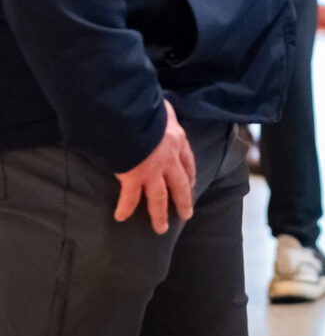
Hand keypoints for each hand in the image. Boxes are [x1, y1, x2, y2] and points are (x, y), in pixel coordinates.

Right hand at [114, 99, 195, 233]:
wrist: (133, 116)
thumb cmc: (147, 108)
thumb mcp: (163, 108)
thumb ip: (164, 113)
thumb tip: (163, 107)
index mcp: (178, 140)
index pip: (188, 161)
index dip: (190, 174)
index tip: (192, 184)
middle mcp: (169, 158)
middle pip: (180, 184)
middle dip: (184, 200)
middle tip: (186, 215)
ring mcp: (153, 170)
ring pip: (160, 197)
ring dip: (159, 214)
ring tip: (160, 229)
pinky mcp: (134, 177)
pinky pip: (129, 197)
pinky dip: (125, 208)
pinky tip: (120, 217)